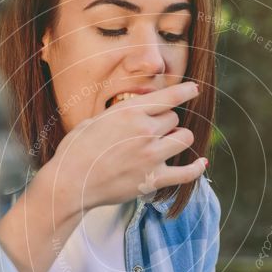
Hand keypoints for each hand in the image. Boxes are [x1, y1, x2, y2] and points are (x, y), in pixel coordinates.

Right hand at [51, 80, 206, 211]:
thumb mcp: (96, 120)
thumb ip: (121, 114)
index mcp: (130, 112)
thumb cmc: (76, 150)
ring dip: (179, 138)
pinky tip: (201, 163)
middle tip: (154, 131)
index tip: (194, 89)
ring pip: (185, 138)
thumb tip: (138, 111)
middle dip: (167, 122)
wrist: (69, 182)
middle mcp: (145, 131)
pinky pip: (187, 173)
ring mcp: (151, 156)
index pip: (168, 97)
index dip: (185, 91)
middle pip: (174, 118)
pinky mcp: (154, 179)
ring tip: (169, 143)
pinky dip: (196, 168)